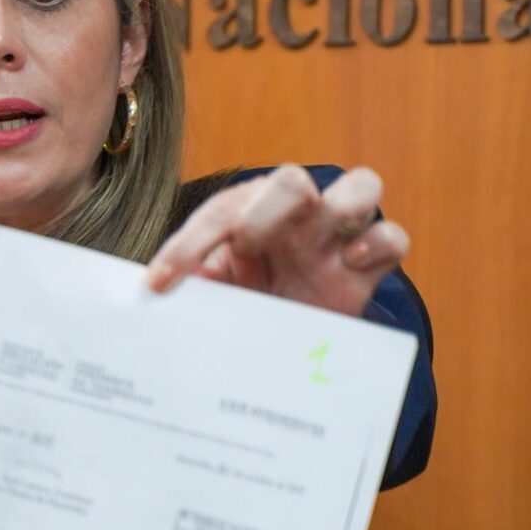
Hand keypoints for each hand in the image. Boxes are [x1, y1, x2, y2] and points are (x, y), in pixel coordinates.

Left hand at [146, 165, 409, 316]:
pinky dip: (377, 242)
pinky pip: (392, 237)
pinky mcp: (370, 268)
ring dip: (339, 205)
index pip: (219, 211)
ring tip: (311, 239)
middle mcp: (295, 218)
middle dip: (266, 208)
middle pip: (292, 179)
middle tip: (245, 244)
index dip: (187, 244)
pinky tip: (352, 262)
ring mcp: (337, 238)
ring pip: (361, 185)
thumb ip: (185, 292)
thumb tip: (138, 304)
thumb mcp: (208, 302)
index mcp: (246, 216)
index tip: (159, 284)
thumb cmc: (243, 313)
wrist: (286, 350)